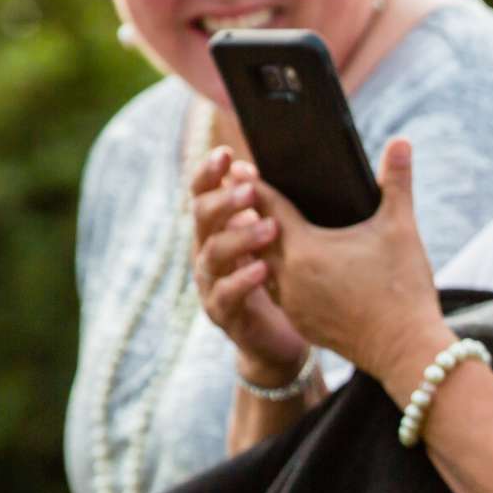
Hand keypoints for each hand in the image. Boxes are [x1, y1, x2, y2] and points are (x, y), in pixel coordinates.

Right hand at [190, 147, 311, 383]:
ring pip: (213, 253)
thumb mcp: (280, 241)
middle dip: (225, 200)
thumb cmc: (283, 281)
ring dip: (240, 236)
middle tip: (252, 189)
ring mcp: (211, 283)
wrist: (280, 339)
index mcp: (218, 229)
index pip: (203, 193)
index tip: (227, 154)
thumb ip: (276, 208)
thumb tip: (291, 168)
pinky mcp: (222, 313)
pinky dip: (243, 280)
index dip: (209, 173)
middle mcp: (207, 252)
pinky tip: (263, 269)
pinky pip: (226, 294)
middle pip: (201, 217)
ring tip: (271, 227)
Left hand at [251, 138, 449, 383]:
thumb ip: (397, 183)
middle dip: (249, 215)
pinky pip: (277, 292)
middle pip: (255, 236)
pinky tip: (285, 269)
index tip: (240, 168)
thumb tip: (402, 141)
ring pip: (262, 267)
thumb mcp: (401, 229)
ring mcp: (291, 303)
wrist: (406, 350)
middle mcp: (288, 276)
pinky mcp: (300, 323)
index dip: (253, 185)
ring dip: (260, 248)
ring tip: (261, 230)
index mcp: (305, 248)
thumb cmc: (403, 288)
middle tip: (244, 195)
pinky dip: (276, 276)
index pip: (267, 207)